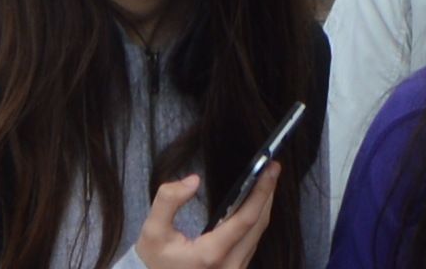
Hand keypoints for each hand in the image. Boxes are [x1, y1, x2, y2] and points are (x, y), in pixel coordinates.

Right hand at [131, 166, 284, 268]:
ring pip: (257, 235)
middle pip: (258, 226)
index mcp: (211, 255)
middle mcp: (229, 266)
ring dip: (263, 206)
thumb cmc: (155, 260)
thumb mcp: (153, 230)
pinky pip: (252, 243)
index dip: (261, 192)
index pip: (246, 220)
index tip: (270, 168)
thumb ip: (168, 200)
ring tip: (266, 180)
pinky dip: (256, 220)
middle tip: (272, 168)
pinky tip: (255, 203)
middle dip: (267, 194)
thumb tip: (193, 180)